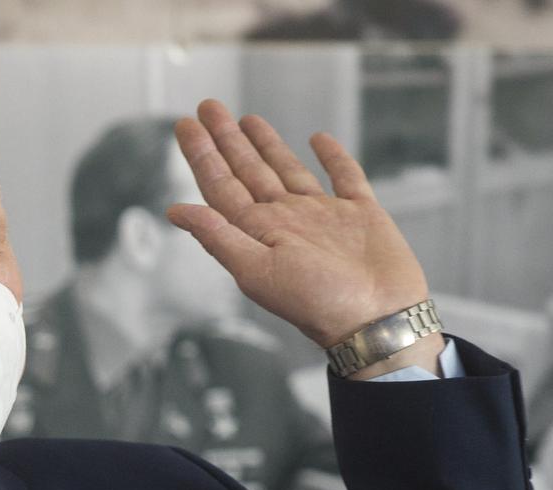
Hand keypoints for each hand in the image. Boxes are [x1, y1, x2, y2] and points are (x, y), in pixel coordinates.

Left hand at [167, 100, 431, 349]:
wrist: (377, 318)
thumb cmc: (317, 303)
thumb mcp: (256, 270)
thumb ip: (217, 237)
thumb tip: (175, 211)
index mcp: (259, 232)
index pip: (221, 186)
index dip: (201, 155)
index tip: (184, 125)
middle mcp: (286, 221)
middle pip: (248, 171)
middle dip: (226, 140)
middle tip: (207, 107)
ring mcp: (323, 216)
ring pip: (287, 170)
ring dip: (266, 145)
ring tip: (246, 119)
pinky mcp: (361, 214)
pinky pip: (344, 176)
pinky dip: (332, 157)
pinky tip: (318, 139)